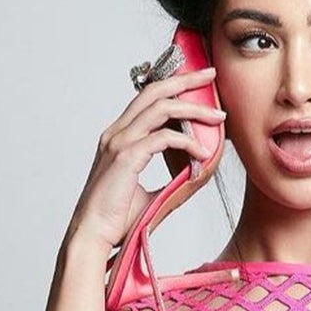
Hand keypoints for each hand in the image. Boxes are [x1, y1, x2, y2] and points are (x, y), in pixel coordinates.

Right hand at [66, 63, 226, 254]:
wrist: (93, 236)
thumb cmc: (116, 219)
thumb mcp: (151, 195)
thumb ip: (172, 180)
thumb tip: (199, 172)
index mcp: (119, 137)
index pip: (148, 99)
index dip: (173, 86)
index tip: (198, 84)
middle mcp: (117, 133)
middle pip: (154, 91)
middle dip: (185, 78)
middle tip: (210, 74)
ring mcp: (119, 143)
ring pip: (160, 108)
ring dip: (192, 108)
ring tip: (218, 117)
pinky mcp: (125, 158)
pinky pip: (162, 139)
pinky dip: (186, 143)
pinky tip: (202, 153)